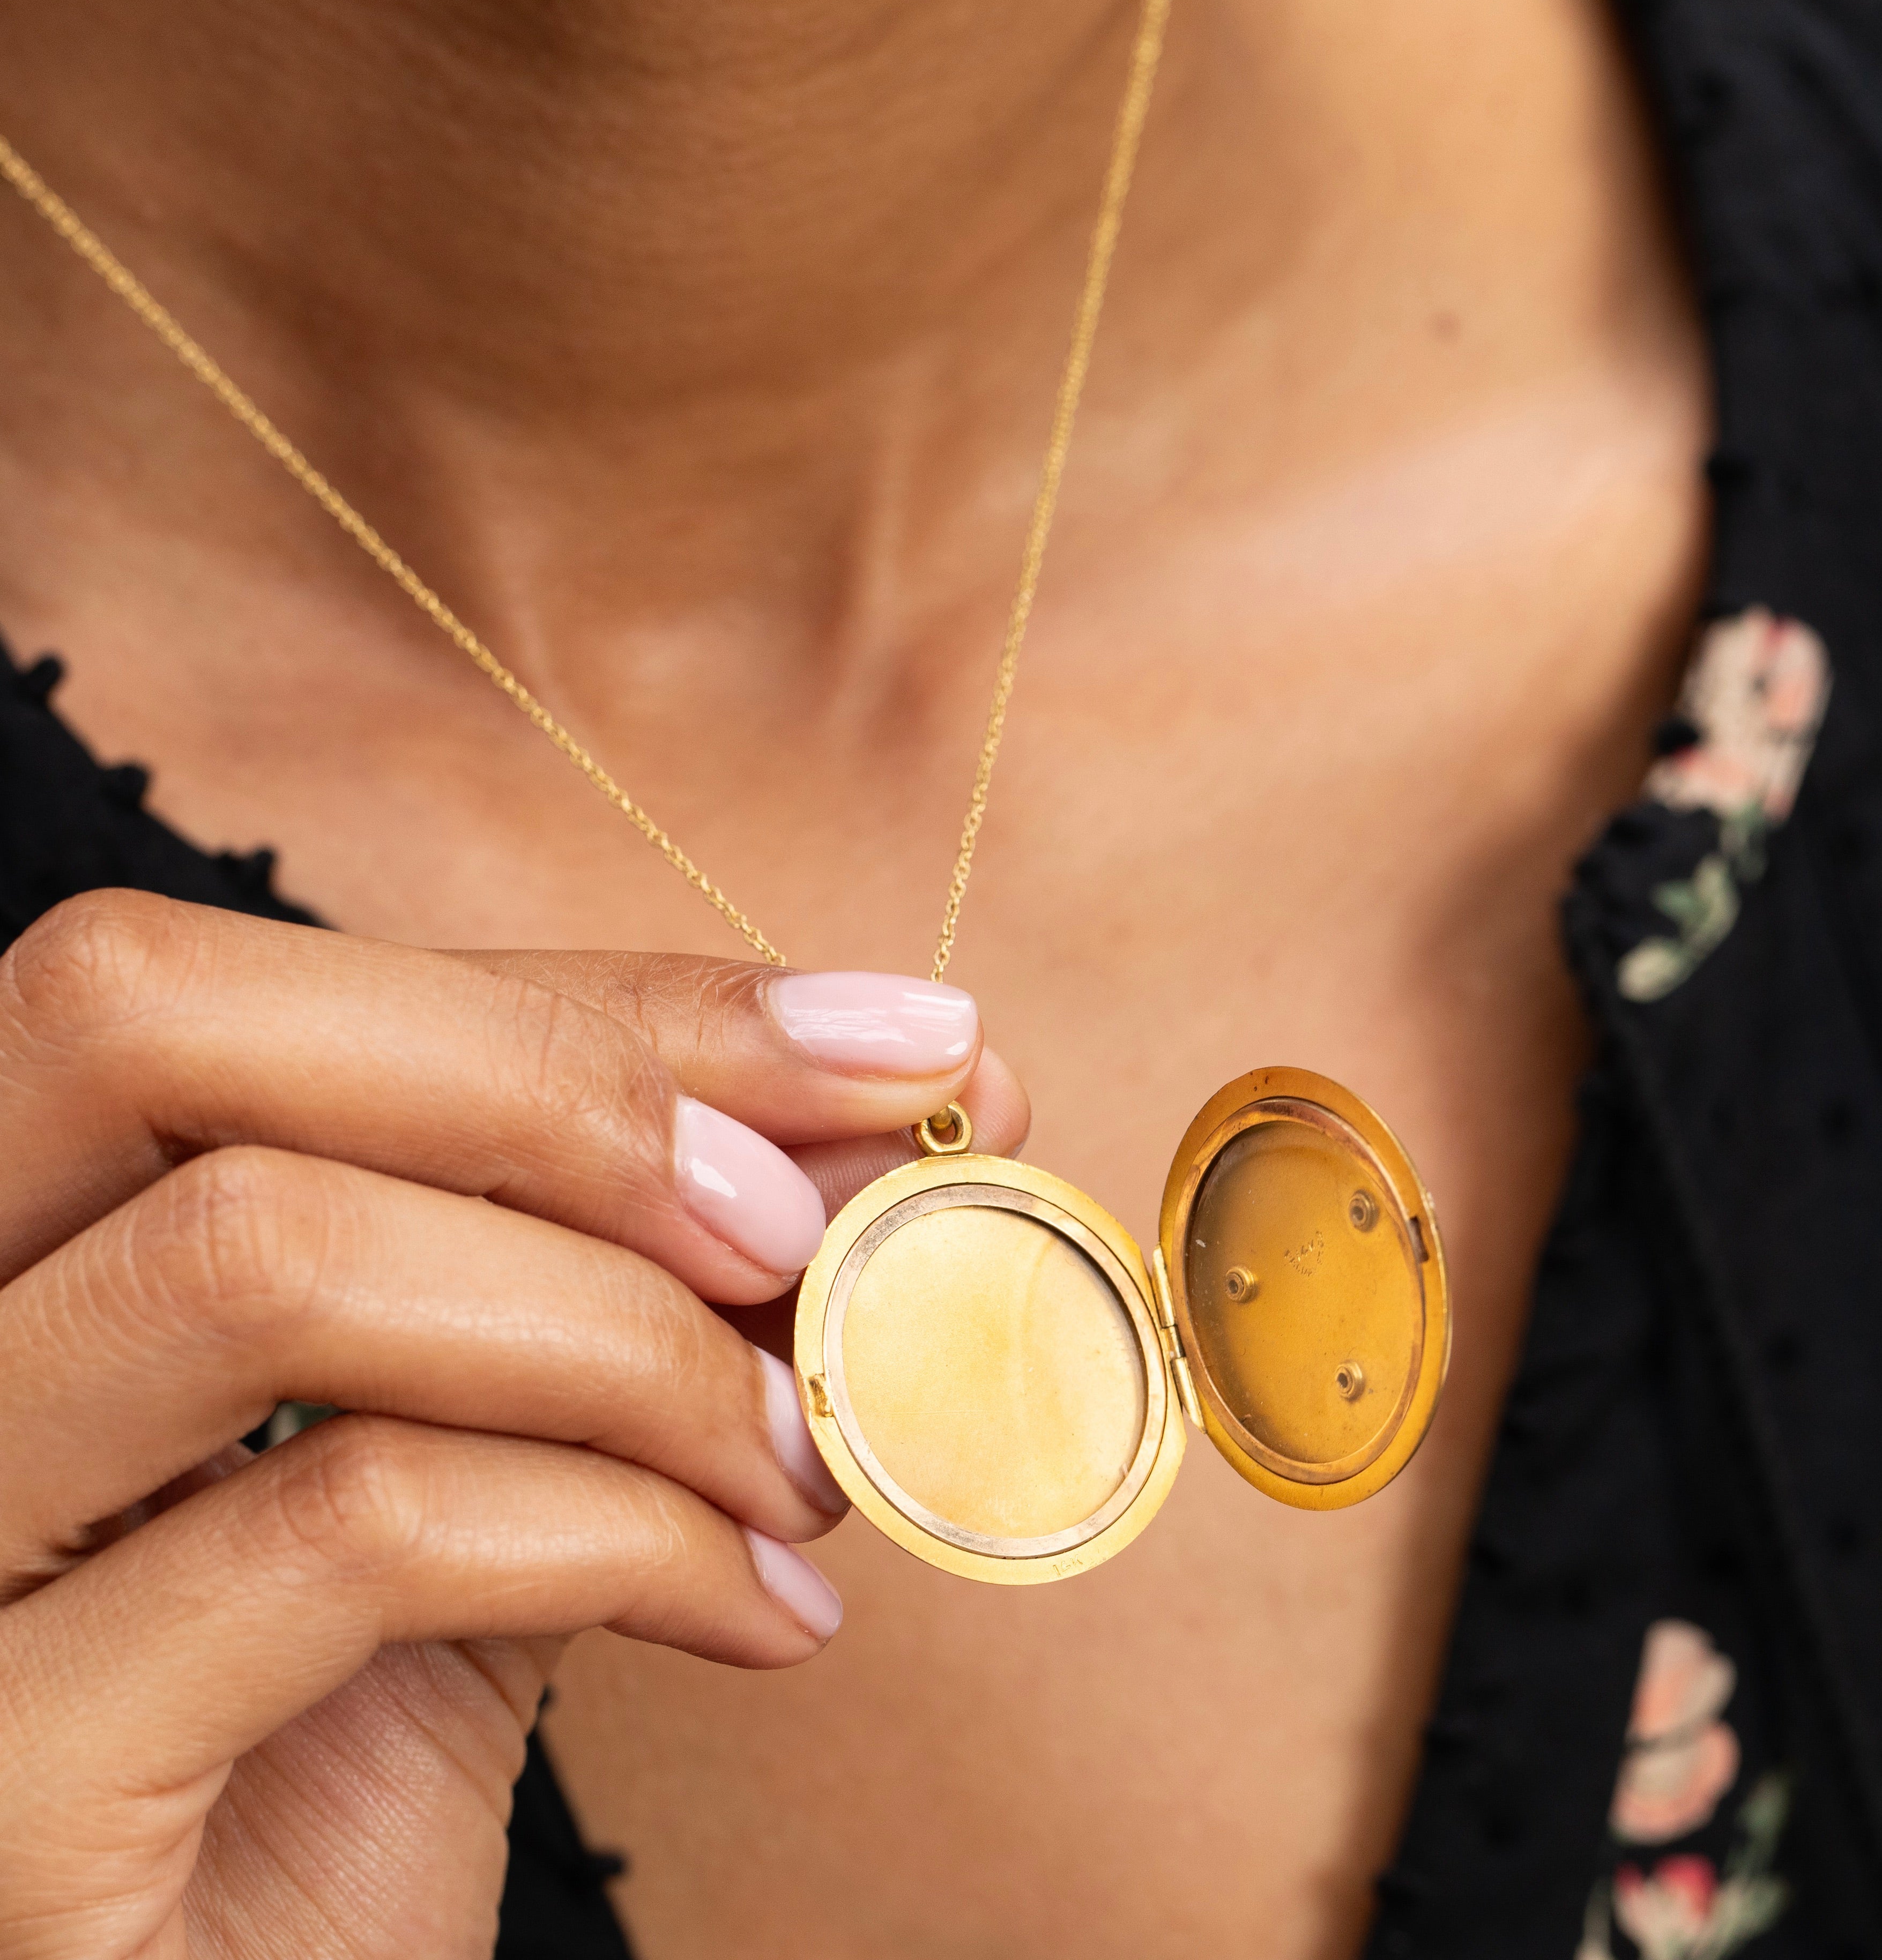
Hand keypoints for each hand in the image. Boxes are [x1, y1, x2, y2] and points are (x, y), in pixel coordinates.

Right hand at [0, 891, 1026, 1958]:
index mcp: (14, 1233)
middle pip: (157, 1020)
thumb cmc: (353, 1746)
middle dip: (556, 1088)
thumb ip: (648, 1264)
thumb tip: (900, 1095)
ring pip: (262, 1258)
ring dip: (624, 1340)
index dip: (606, 998)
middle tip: (799, 1229)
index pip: (266, 993)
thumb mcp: (497, 1449)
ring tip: (798, 1459)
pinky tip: (762, 1612)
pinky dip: (622, 1534)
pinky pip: (347, 1528)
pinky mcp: (0, 1780)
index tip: (895, 1043)